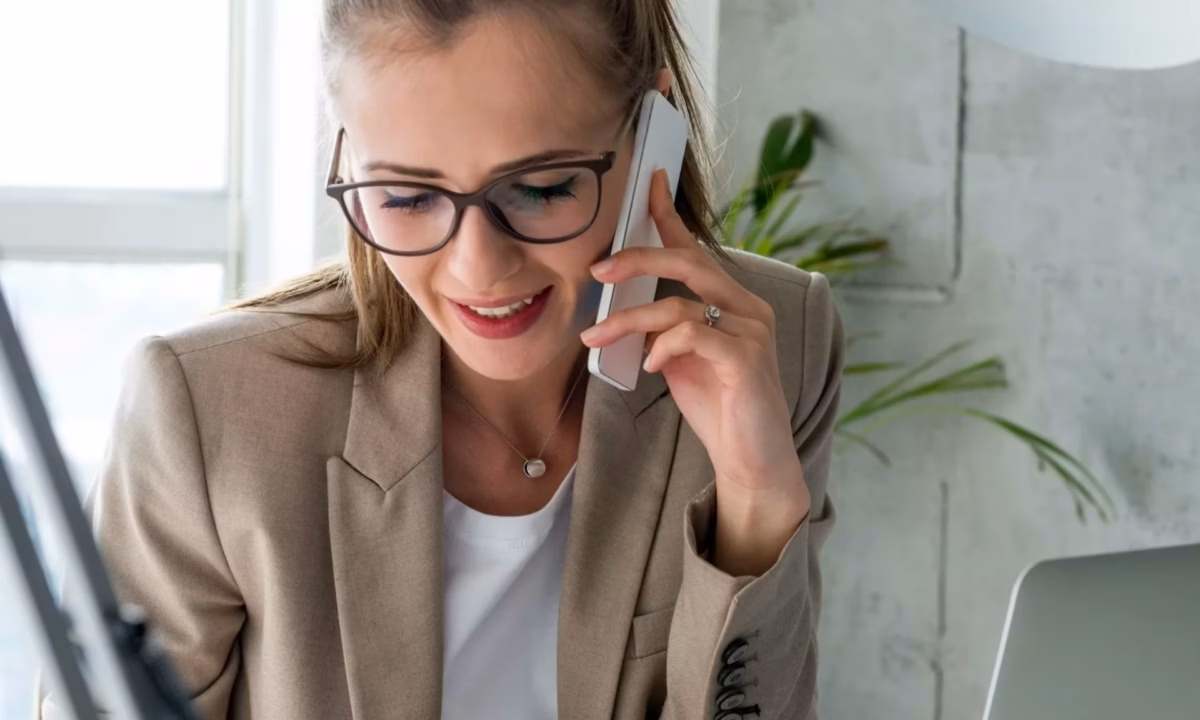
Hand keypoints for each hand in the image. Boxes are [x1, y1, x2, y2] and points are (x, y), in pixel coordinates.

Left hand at [580, 169, 809, 516]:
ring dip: (629, 319)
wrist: (752, 461)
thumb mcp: (680, 362)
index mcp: (733, 303)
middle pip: (690, 262)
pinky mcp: (747, 360)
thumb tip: (626, 313)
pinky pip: (694, 336)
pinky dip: (663, 347)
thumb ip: (663, 331)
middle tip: (598, 269)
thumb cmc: (719, 410)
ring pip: (679, 305)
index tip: (648, 182)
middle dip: (639, 258)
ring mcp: (752, 332)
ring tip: (595, 336)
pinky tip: (649, 367)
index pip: (696, 250)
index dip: (670, 216)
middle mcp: (748, 308)